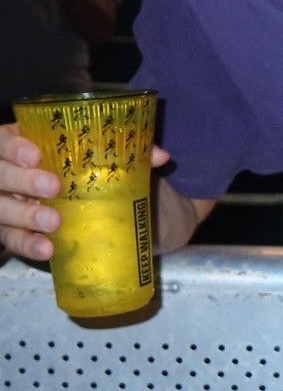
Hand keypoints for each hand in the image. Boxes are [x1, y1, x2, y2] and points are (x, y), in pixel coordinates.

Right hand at [0, 124, 169, 261]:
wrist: (102, 206)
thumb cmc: (97, 171)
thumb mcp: (109, 159)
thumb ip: (129, 153)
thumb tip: (159, 155)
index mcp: (25, 143)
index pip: (4, 141)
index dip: (13, 147)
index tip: (35, 154)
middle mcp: (10, 173)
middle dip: (22, 180)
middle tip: (53, 186)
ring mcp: (9, 203)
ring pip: (1, 209)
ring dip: (24, 215)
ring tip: (54, 221)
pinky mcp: (15, 231)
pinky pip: (13, 239)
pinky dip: (28, 244)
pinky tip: (47, 249)